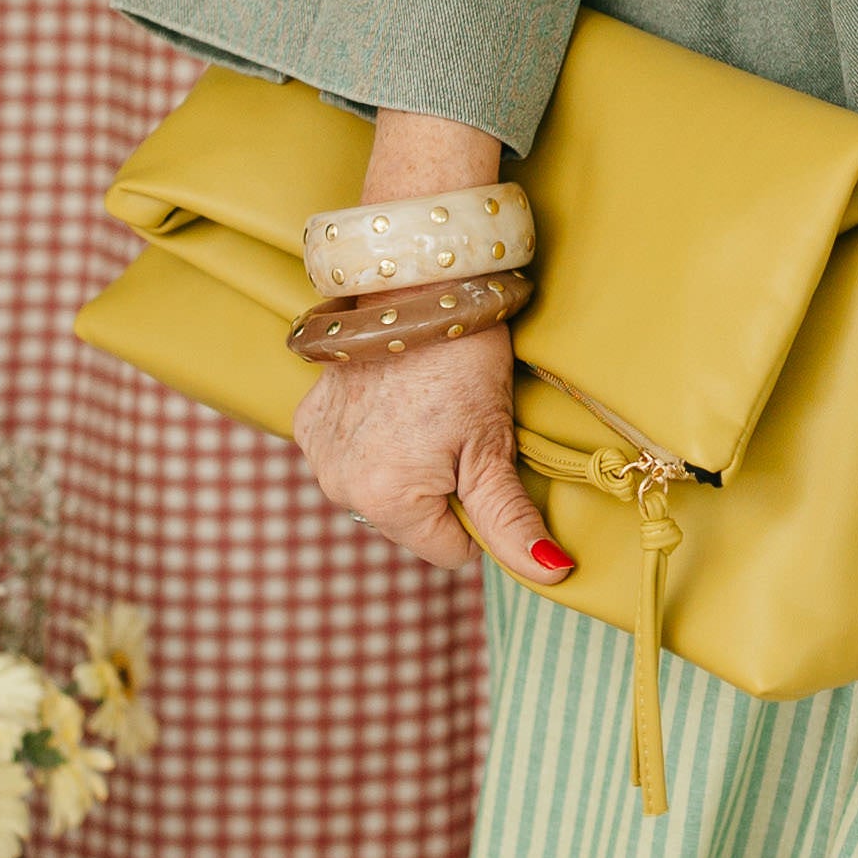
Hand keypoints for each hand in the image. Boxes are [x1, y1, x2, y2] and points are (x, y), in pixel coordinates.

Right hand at [294, 324, 572, 583]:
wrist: (416, 283)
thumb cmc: (464, 361)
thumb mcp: (493, 446)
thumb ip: (511, 520)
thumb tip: (550, 574)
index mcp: (384, 500)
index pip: (449, 551)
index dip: (476, 513)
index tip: (479, 458)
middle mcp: (337, 485)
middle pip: (411, 524)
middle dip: (438, 492)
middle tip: (454, 428)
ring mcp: (317, 454)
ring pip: (380, 493)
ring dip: (403, 468)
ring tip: (423, 411)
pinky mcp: (306, 422)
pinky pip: (351, 458)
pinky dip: (373, 440)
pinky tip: (392, 400)